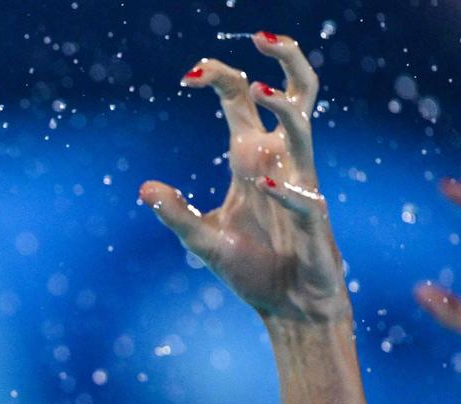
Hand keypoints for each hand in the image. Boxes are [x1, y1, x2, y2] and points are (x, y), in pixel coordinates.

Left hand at [140, 32, 348, 324]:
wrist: (290, 310)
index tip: (188, 75)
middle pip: (293, 94)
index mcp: (250, 159)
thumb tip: (144, 188)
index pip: (240, 102)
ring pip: (304, 128)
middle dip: (283, 58)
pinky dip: (285, 189)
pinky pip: (304, 195)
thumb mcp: (203, 241)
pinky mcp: (315, 220)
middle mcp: (279, 162)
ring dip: (284, 106)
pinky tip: (263, 185)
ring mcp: (301, 186)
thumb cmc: (253, 272)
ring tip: (258, 89)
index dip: (219, 77)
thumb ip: (177, 214)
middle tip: (260, 36)